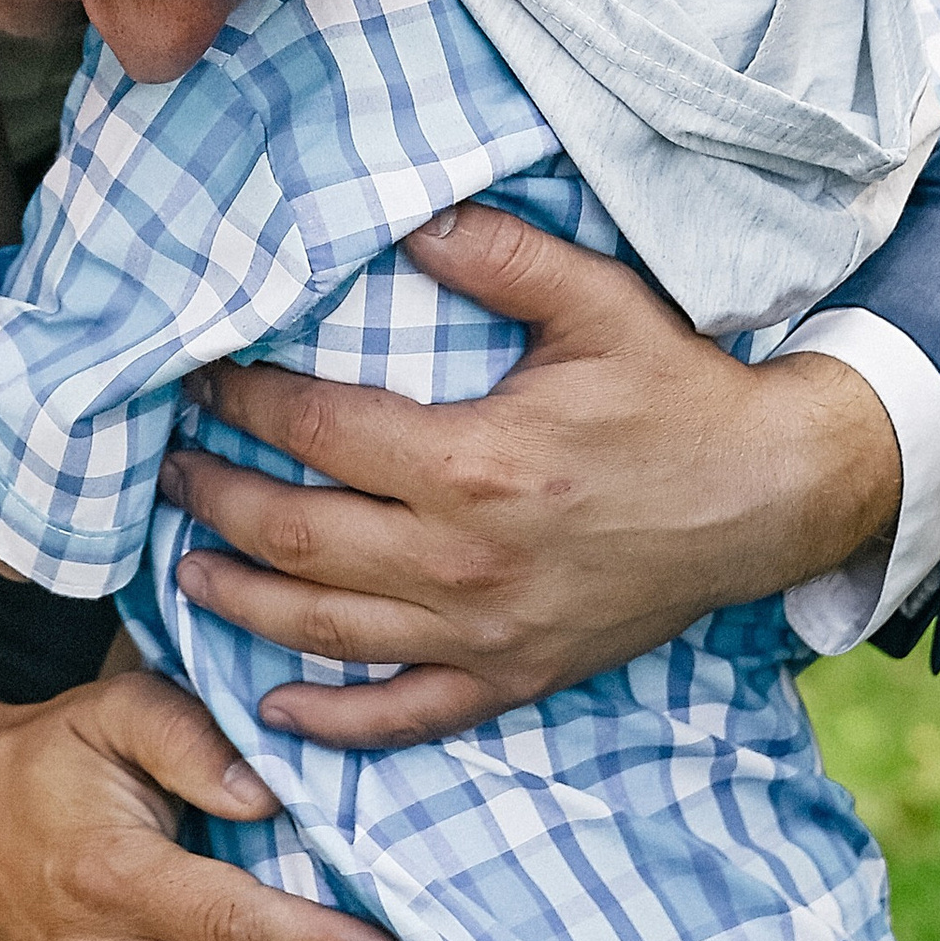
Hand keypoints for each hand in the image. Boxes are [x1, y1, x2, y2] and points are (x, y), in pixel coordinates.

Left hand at [161, 204, 900, 749]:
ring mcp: (487, 631)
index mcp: (474, 462)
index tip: (199, 376)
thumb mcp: (599, 302)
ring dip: (241, 603)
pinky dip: (335, 721)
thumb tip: (409, 220)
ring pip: (328, 630)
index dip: (243, 401)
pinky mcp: (516, 676)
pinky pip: (406, 713)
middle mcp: (466, 559)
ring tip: (184, 566)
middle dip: (216, 498)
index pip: (317, 431)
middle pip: (298, 537)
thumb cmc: (680, 392)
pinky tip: (278, 709)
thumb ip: (498, 255)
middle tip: (166, 468)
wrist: (773, 495)